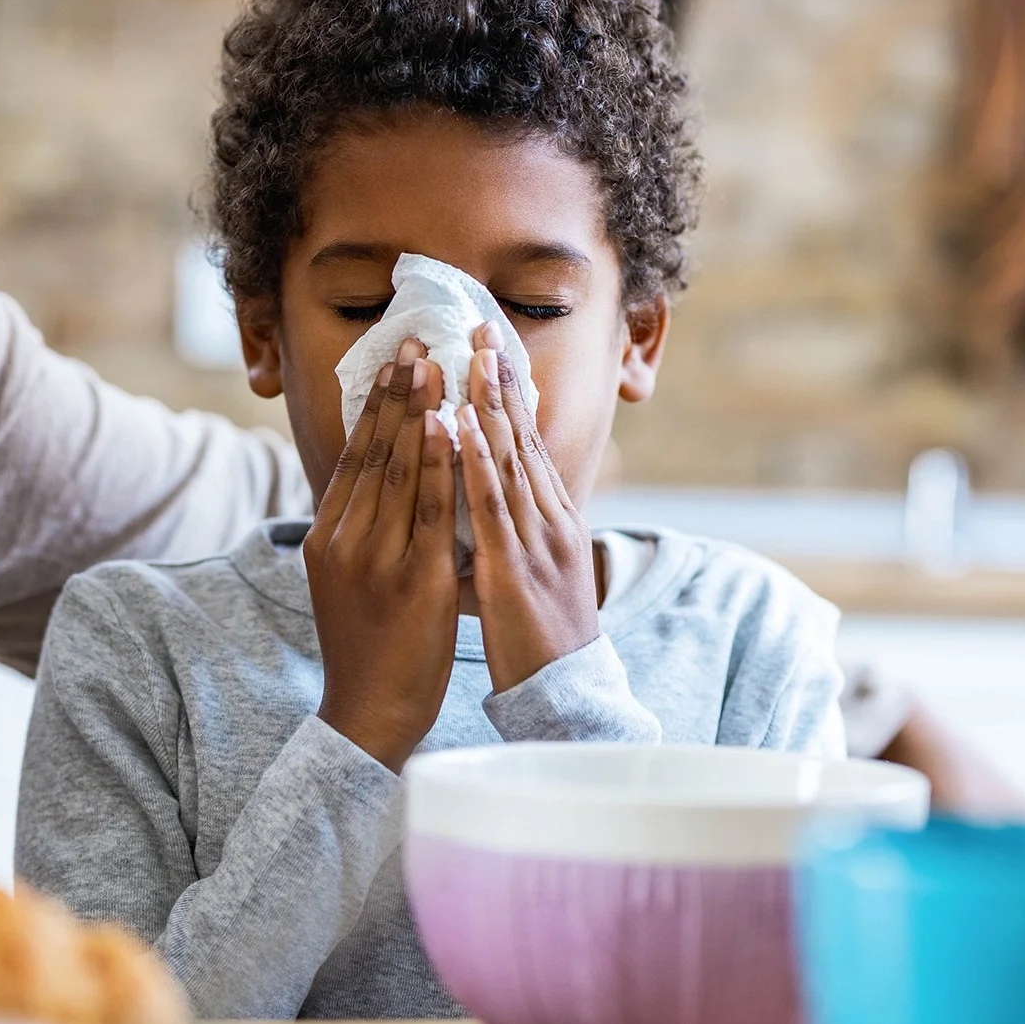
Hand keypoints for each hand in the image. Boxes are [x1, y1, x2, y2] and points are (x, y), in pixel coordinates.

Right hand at [306, 338, 460, 770]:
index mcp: (326, 539)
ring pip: (399, 471)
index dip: (375, 406)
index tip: (394, 360)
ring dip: (418, 411)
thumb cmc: (368, 649)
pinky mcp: (414, 579)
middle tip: (414, 339)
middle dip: (396, 392)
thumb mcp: (349, 581)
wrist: (367, 714)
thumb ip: (361, 533)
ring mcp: (377, 559)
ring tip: (434, 364)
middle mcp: (345, 541)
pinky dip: (439, 464)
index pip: (353, 457)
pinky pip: (430, 510)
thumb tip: (381, 484)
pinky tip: (452, 427)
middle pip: (373, 452)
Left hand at [459, 324, 599, 692]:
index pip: (529, 445)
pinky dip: (474, 459)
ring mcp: (536, 541)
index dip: (511, 396)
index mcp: (554, 521)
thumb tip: (489, 507)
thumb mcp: (534, 575)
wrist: (566, 696)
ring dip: (488, 404)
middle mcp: (551, 520)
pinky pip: (490, 505)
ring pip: (509, 460)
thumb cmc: (542, 641)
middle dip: (501, 381)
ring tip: (470, 357)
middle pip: (524, 439)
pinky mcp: (514, 568)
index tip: (492, 350)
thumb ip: (515, 535)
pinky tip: (458, 426)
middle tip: (481, 327)